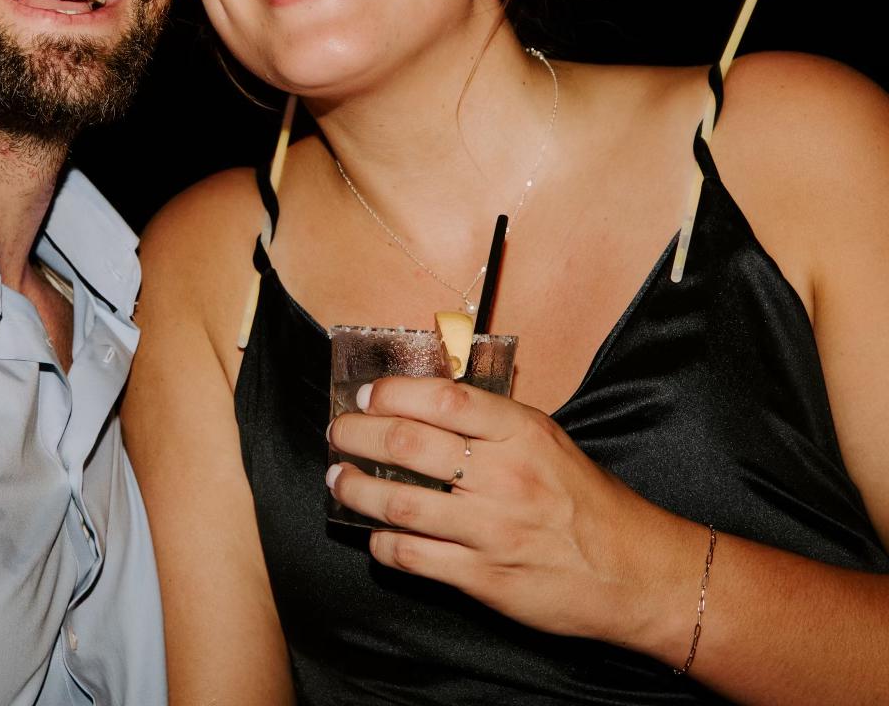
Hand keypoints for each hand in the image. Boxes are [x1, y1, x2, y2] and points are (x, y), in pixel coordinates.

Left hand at [326, 376, 701, 648]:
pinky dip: (383, 543)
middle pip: (408, 444)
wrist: (634, 571)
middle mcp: (503, 476)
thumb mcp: (545, 439)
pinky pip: (414, 557)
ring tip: (339, 480)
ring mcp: (491, 529)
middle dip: (358, 436)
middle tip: (338, 433)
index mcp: (519, 432)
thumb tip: (424, 402)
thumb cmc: (584, 498)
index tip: (367, 396)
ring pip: (400, 504)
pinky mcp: (484, 578)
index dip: (393, 393)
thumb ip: (490, 421)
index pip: (441, 399)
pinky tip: (374, 534)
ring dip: (357, 489)